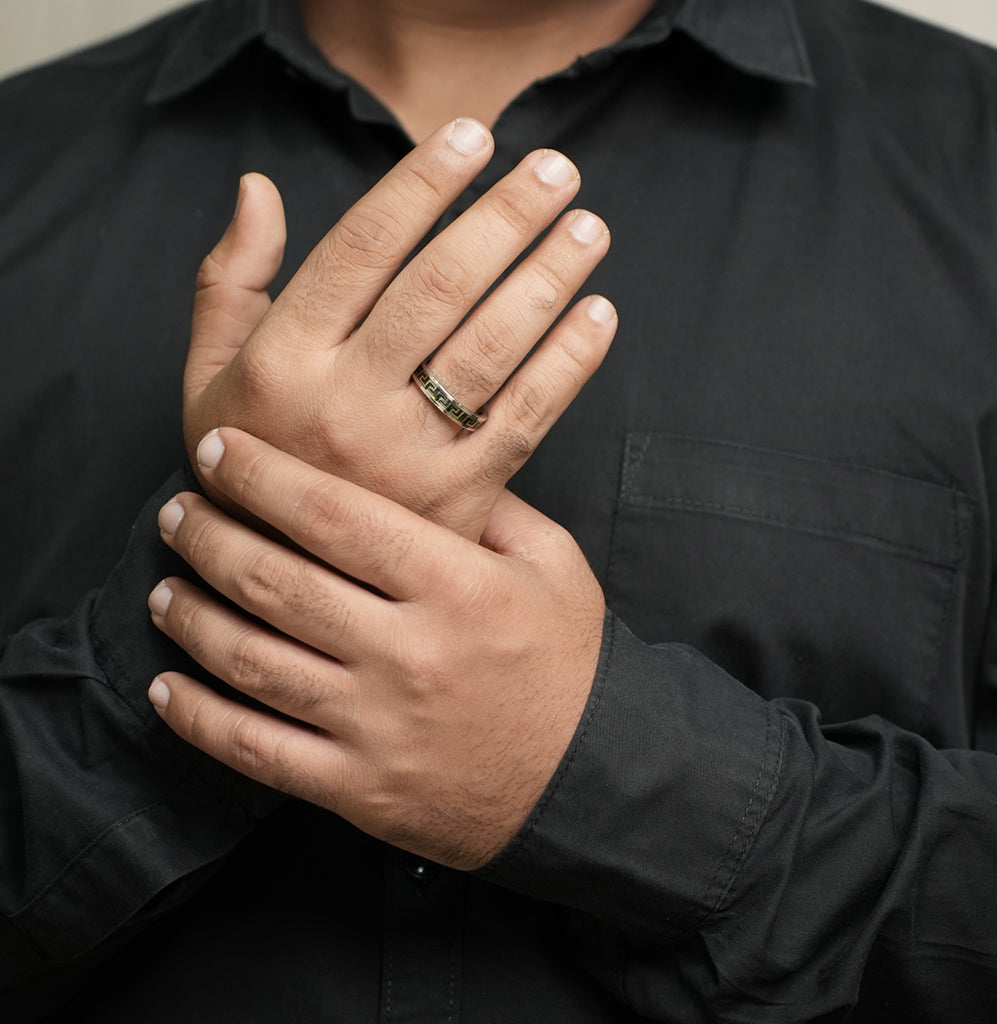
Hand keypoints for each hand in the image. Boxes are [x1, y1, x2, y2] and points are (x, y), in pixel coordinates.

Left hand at [147, 428, 604, 868]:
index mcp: (458, 585)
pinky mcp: (360, 787)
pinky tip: (168, 687)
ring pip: (253, 662)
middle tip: (177, 513)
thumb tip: (418, 466)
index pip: (334, 515)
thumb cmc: (571, 664)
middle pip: (277, 582)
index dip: (261, 475)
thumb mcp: (555, 565)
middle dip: (210, 537)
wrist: (591, 780)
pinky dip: (200, 719)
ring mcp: (378, 725)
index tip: (215, 450)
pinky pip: (259, 751)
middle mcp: (408, 651)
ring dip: (191, 618)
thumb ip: (490, 508)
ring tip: (164, 588)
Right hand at [187, 118, 615, 539]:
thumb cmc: (249, 467)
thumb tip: (257, 188)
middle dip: (505, 217)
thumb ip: (227, 282)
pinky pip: (525, 420)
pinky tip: (598, 316)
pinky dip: (569, 365)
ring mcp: (405, 458)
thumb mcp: (206, 377)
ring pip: (489, 349)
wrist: (284, 586)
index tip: (473, 137)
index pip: (360, 249)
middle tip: (557, 169)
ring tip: (587, 228)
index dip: (421, 184)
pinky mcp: (458, 501)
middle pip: (439, 288)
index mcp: (281, 363)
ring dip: (548, 278)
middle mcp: (343, 405)